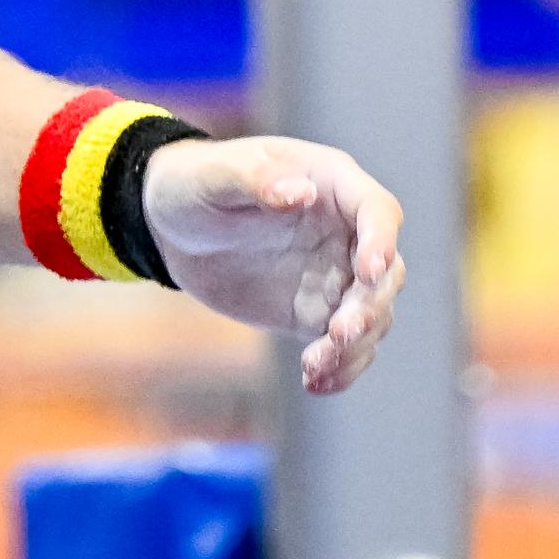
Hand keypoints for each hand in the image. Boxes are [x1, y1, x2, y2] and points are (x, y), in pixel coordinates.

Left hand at [142, 137, 405, 394]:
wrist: (172, 227)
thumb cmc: (194, 182)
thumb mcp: (212, 176)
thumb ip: (254, 180)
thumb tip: (301, 192)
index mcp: (329, 181)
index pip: (377, 210)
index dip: (381, 240)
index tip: (368, 272)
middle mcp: (344, 229)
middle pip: (387, 272)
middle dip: (370, 305)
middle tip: (338, 332)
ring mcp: (334, 274)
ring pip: (373, 315)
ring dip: (355, 345)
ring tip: (315, 365)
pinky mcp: (316, 312)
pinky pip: (345, 346)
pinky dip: (340, 368)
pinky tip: (314, 382)